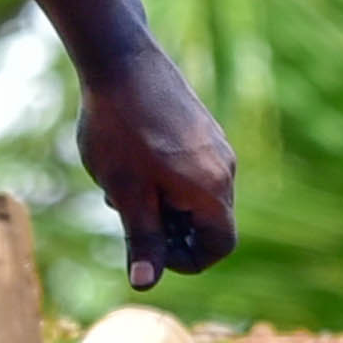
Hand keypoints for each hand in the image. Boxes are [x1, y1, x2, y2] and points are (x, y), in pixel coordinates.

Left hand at [75, 40, 236, 290]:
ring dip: (160, 201)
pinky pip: (189, 168)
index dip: (182, 259)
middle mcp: (225, 166)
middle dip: (166, 227)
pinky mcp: (200, 125)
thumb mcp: (126, 192)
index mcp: (213, 189)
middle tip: (122, 209)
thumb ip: (142, 241)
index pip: (217, 247)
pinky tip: (125, 157)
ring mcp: (215, 143)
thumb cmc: (119, 129)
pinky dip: (162, 177)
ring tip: (118, 181)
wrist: (118, 58)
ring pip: (194, 193)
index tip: (143, 246)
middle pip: (207, 221)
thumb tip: (145, 284)